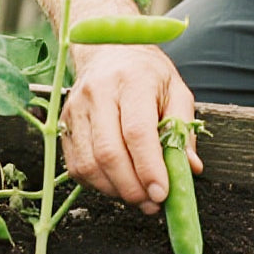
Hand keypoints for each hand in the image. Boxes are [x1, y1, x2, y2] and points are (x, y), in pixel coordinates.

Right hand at [59, 44, 201, 213]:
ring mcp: (76, 107)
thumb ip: (183, 129)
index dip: (149, 168)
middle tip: (152, 203)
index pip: (137, 131)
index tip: (162, 193)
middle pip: (109, 152)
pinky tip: (116, 183)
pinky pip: (75, 166)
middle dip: (132, 188)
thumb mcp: (176, 90)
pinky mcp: (63, 122)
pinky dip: (97, 184)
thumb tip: (189, 168)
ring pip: (89, 164)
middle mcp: (99, 92)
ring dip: (115, 191)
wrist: (109, 51)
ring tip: (137, 196)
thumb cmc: (146, 73)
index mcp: (133, 80)